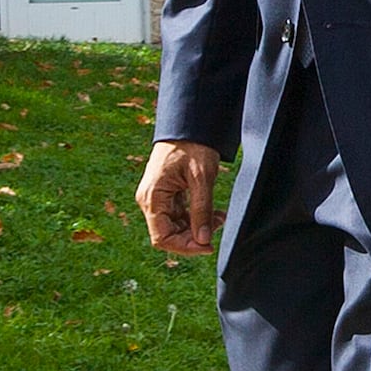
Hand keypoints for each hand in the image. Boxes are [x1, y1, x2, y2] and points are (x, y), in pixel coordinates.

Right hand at [139, 141, 220, 258]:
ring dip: (197, 227)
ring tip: (220, 217)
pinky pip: (179, 215)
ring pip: (176, 226)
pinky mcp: (167, 194)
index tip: (208, 246)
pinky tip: (214, 213)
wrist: (189, 123)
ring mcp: (157, 198)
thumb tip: (203, 240)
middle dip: (194, 236)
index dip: (184, 247)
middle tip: (217, 227)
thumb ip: (201, 210)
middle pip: (168, 234)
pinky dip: (196, 217)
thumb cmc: (193, 145)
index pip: (162, 238)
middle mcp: (150, 200)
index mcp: (152, 197)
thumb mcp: (202, 178)